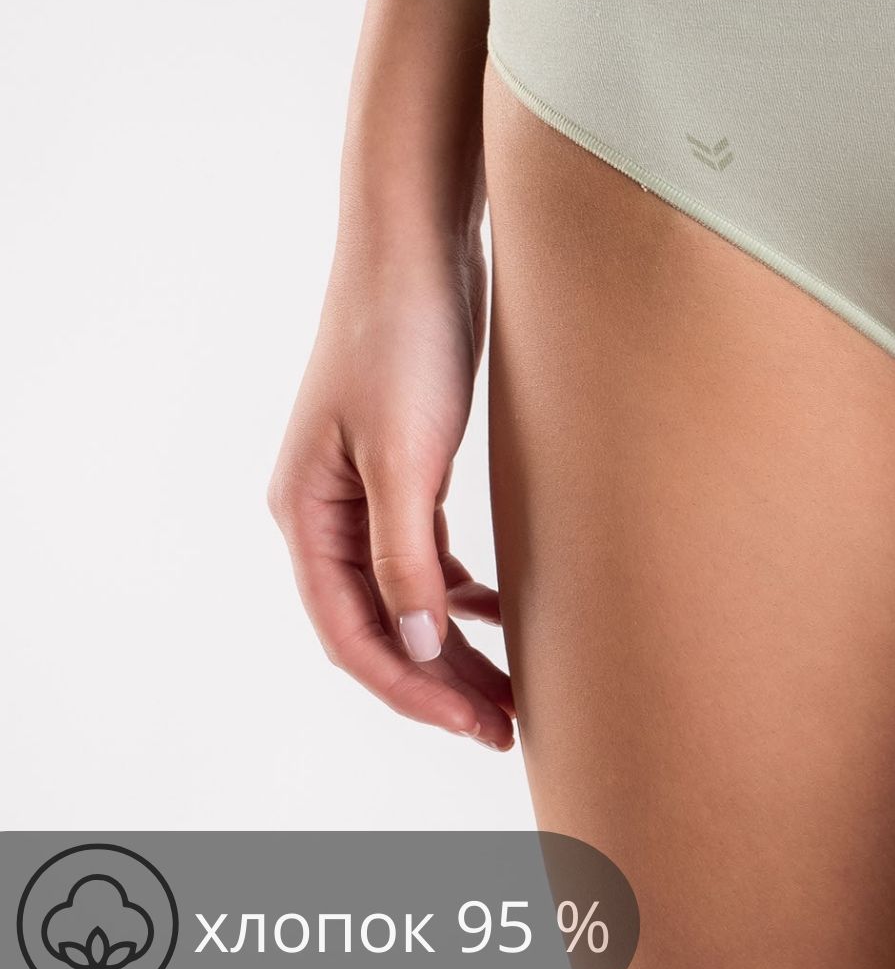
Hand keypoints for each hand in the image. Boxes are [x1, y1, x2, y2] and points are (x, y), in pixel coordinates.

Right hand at [268, 235, 513, 749]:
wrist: (419, 242)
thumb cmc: (405, 337)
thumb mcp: (406, 455)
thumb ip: (407, 558)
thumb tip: (420, 648)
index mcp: (308, 515)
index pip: (353, 637)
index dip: (415, 691)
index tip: (478, 726)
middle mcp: (324, 511)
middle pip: (377, 627)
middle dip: (439, 682)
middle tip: (507, 725)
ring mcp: (362, 489)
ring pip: (405, 596)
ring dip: (453, 644)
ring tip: (511, 685)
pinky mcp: (403, 463)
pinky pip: (423, 556)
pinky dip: (459, 591)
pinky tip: (499, 608)